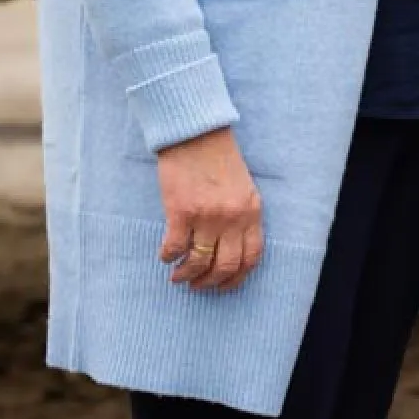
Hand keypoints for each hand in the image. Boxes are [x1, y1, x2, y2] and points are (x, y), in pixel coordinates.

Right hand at [157, 126, 263, 291]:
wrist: (195, 132)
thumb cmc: (218, 156)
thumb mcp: (243, 186)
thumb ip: (242, 215)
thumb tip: (231, 248)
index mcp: (252, 211)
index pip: (252, 257)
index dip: (237, 278)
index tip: (223, 286)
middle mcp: (232, 217)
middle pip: (226, 266)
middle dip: (210, 282)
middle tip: (198, 285)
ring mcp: (207, 216)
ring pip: (199, 262)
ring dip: (187, 275)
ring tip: (179, 276)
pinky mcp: (181, 212)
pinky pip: (174, 248)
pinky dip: (168, 257)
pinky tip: (165, 256)